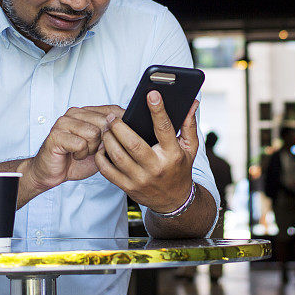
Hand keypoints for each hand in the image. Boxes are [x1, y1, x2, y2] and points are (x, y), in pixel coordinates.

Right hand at [25, 105, 124, 190]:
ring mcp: (64, 122)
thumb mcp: (101, 146)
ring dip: (90, 149)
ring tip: (82, 152)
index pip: (113, 110)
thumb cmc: (76, 159)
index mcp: (87, 111)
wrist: (52, 172)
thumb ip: (113, 135)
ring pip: (93, 133)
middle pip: (105, 122)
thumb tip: (130, 128)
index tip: (114, 140)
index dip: (119, 127)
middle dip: (103, 142)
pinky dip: (80, 154)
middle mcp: (75, 112)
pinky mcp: (56, 134)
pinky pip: (80, 144)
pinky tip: (73, 155)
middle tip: (92, 149)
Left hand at [95, 91, 198, 212]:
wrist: (174, 201)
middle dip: (119, 127)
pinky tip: (103, 147)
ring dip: (108, 139)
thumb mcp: (190, 147)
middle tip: (112, 117)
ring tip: (106, 129)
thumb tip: (192, 102)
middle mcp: (156, 167)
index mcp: (173, 154)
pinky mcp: (128, 188)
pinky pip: (108, 171)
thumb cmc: (180, 168)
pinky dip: (102, 157)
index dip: (158, 110)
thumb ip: (189, 124)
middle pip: (133, 144)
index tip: (152, 94)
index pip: (164, 129)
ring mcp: (141, 179)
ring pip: (118, 156)